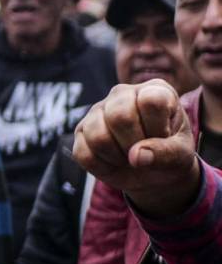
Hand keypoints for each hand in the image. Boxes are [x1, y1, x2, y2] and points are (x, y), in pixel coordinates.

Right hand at [72, 79, 200, 217]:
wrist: (155, 173)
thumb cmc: (171, 155)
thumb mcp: (183, 156)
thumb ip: (166, 153)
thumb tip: (135, 156)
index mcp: (154, 90)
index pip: (151, 101)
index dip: (157, 128)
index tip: (165, 138)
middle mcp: (122, 93)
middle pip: (119, 117)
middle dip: (135, 145)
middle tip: (145, 151)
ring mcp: (97, 110)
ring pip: (97, 136)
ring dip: (117, 157)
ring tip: (129, 156)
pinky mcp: (80, 130)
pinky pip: (83, 153)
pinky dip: (102, 166)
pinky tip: (114, 160)